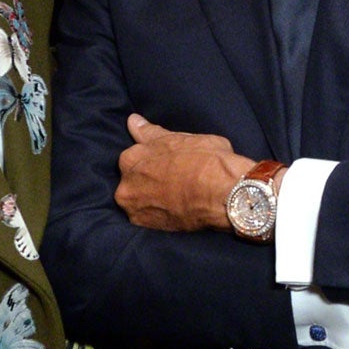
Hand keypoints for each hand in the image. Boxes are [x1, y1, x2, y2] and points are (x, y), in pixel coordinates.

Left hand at [115, 114, 253, 231]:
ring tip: (176, 196)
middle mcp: (126, 184)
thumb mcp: (181, 137)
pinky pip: (148, 218)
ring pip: (139, 200)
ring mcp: (134, 208)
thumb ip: (151, 132)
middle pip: (133, 181)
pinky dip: (159, 214)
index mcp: (130, 158)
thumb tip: (133, 121)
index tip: (169, 165)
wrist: (223, 194)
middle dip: (149, 181)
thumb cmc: (206, 160)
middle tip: (174, 181)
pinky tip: (175, 209)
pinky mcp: (146, 227)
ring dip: (152, 198)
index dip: (154, 161)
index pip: (134, 158)